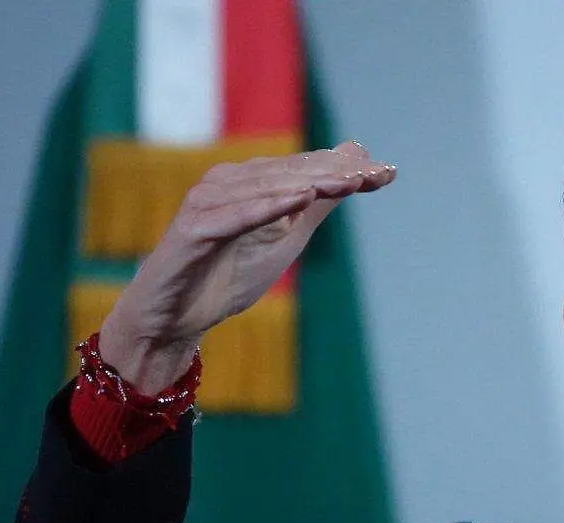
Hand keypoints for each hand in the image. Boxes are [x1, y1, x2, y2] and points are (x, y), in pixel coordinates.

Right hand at [99, 141, 395, 394]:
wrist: (174, 319)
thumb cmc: (227, 275)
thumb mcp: (286, 240)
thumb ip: (317, 202)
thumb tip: (355, 162)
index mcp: (251, 182)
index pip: (308, 170)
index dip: (349, 170)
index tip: (389, 172)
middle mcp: (228, 182)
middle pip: (292, 173)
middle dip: (338, 173)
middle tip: (377, 173)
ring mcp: (209, 202)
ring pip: (268, 189)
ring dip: (310, 183)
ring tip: (351, 182)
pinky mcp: (193, 229)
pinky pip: (234, 215)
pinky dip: (266, 207)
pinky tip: (299, 200)